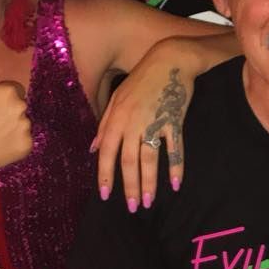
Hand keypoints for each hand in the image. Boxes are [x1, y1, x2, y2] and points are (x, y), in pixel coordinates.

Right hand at [0, 29, 31, 174]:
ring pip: (23, 123)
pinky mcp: (27, 146)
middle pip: (19, 106)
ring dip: (12, 128)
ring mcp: (26, 128)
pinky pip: (25, 141)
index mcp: (10, 90)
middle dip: (7, 113)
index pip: (14, 91)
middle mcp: (22, 107)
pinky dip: (15, 144)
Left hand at [94, 49, 192, 211]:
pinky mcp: (175, 121)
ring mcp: (154, 123)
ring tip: (149, 203)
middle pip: (128, 161)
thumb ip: (104, 125)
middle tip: (132, 208)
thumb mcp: (116, 99)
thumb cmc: (141, 80)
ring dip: (149, 183)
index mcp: (116, 119)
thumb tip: (93, 149)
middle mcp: (132, 123)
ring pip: (149, 159)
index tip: (105, 196)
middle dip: (129, 187)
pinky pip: (175, 149)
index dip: (105, 176)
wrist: (169, 61)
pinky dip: (175, 168)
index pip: (107, 153)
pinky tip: (175, 185)